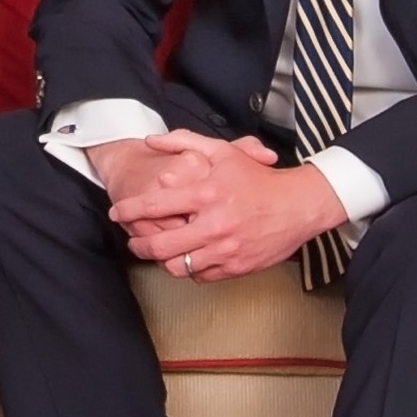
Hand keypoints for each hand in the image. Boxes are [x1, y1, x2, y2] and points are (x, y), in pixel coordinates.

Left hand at [112, 129, 346, 281]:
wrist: (299, 205)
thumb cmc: (259, 178)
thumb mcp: (223, 152)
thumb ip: (184, 142)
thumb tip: (150, 139)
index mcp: (206, 194)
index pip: (155, 206)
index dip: (130, 210)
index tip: (117, 212)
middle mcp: (214, 225)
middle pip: (161, 246)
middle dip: (140, 245)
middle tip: (134, 242)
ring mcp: (226, 250)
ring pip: (178, 267)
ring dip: (163, 261)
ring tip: (159, 252)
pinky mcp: (237, 268)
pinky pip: (201, 276)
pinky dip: (189, 270)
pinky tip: (187, 258)